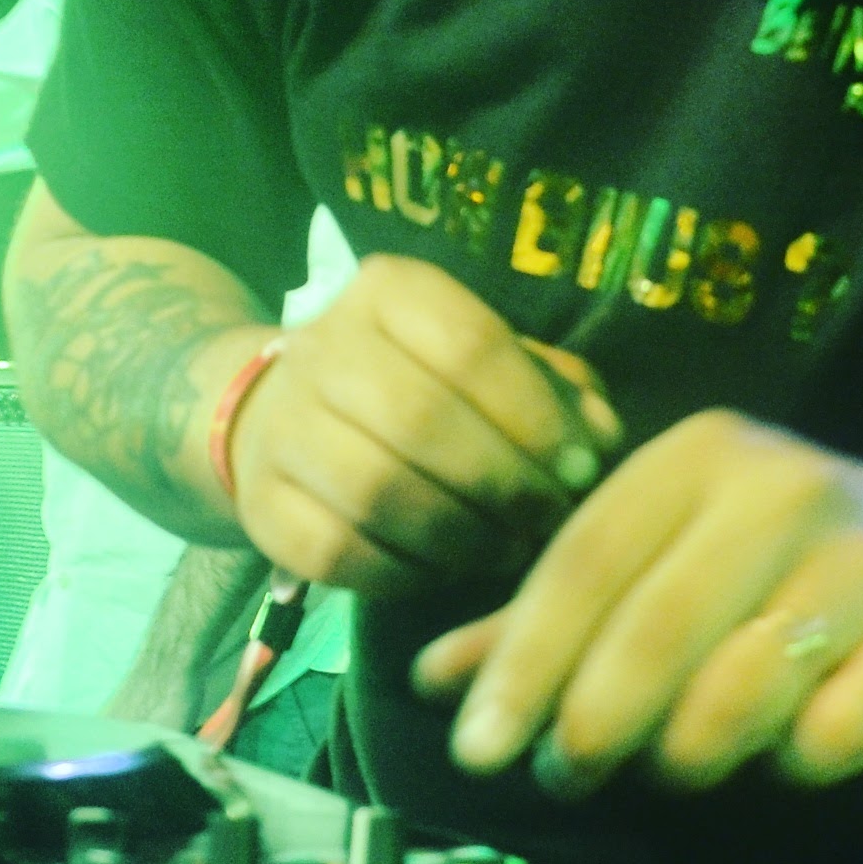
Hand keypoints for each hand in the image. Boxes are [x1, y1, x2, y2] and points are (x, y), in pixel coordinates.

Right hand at [223, 254, 622, 591]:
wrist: (283, 416)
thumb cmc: (420, 386)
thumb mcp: (493, 365)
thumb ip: (558, 390)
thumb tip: (601, 438)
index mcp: (388, 292)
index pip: (469, 346)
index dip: (536, 417)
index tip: (580, 470)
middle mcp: (323, 347)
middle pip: (421, 419)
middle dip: (502, 482)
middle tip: (546, 521)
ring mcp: (282, 427)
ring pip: (377, 491)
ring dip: (460, 535)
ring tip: (504, 548)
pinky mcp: (261, 505)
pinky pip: (340, 553)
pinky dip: (406, 572)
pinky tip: (444, 568)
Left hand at [409, 411, 862, 793]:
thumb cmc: (771, 560)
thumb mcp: (661, 553)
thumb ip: (550, 612)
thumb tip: (433, 681)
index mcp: (700, 456)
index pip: (585, 563)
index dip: (523, 662)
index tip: (476, 747)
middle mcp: (784, 491)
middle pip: (655, 632)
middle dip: (591, 724)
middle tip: (564, 776)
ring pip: (736, 696)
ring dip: (685, 756)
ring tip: (675, 764)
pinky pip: (825, 741)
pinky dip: (787, 767)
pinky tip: (785, 749)